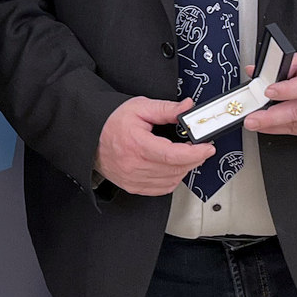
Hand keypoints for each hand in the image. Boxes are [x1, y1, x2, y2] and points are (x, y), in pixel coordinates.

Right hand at [94, 96, 214, 195]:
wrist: (89, 136)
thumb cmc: (111, 122)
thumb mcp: (139, 107)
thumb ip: (166, 109)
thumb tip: (187, 108)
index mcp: (137, 145)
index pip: (173, 155)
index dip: (195, 153)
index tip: (208, 147)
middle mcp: (134, 166)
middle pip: (176, 168)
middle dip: (194, 158)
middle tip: (200, 147)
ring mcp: (133, 179)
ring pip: (171, 180)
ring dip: (184, 168)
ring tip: (186, 155)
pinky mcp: (133, 186)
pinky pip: (162, 189)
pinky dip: (173, 178)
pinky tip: (173, 167)